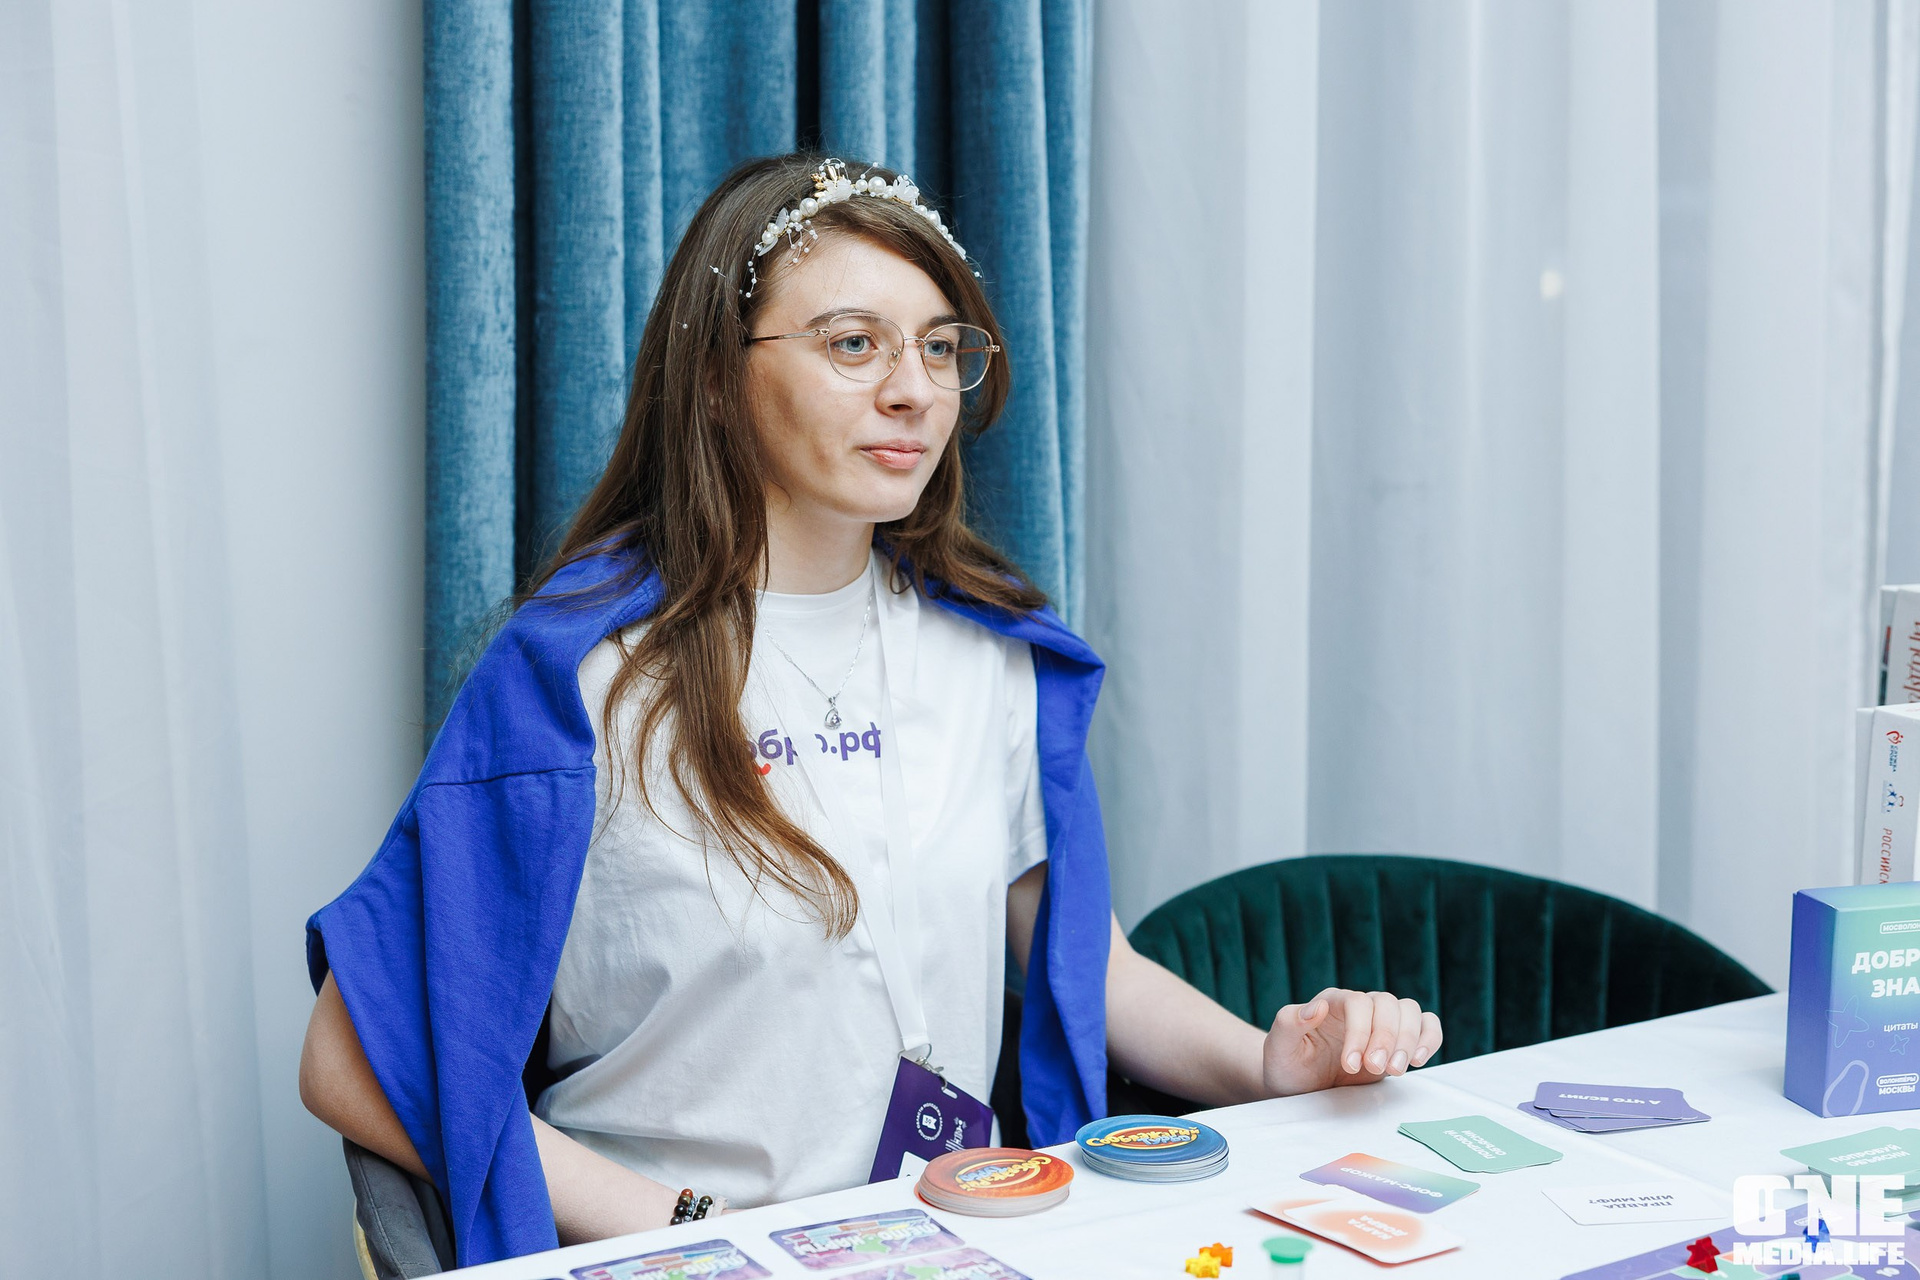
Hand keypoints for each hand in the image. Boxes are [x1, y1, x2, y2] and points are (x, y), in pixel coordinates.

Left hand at [1260, 988, 1442, 1095]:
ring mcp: (1381, 1023)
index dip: (1361, 1031)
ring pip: (1410, 1011)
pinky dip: (1429, 1039)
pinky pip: (1425, 1026)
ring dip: (1409, 1040)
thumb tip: (1316, 1007)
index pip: (1358, 1003)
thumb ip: (1289, 1022)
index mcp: (1332, 1002)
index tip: (1351, 1065)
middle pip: (1388, 1004)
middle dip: (1387, 1038)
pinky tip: (1418, 1060)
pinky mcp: (1397, 1043)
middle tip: (1377, 1070)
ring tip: (1397, 1070)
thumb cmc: (1286, 1062)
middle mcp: (1360, 1008)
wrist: (1297, 1084)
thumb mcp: (1278, 1046)